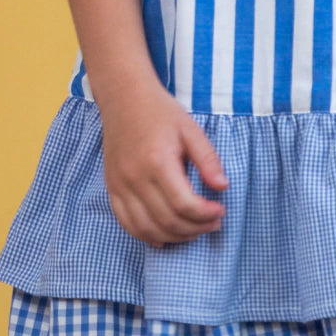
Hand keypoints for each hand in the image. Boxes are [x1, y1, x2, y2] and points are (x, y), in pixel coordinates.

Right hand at [99, 79, 228, 247]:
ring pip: (146, 228)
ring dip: (174, 236)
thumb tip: (223, 187)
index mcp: (158, 161)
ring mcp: (120, 185)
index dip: (206, 214)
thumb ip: (208, 159)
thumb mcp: (191, 129)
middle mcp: (135, 177)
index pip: (184, 204)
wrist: (124, 99)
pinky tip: (165, 236)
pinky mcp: (112, 188)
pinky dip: (146, 235)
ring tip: (194, 230)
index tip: (220, 210)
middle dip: (195, 228)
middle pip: (167, 220)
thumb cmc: (160, 112)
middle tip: (213, 223)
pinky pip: (126, 223)